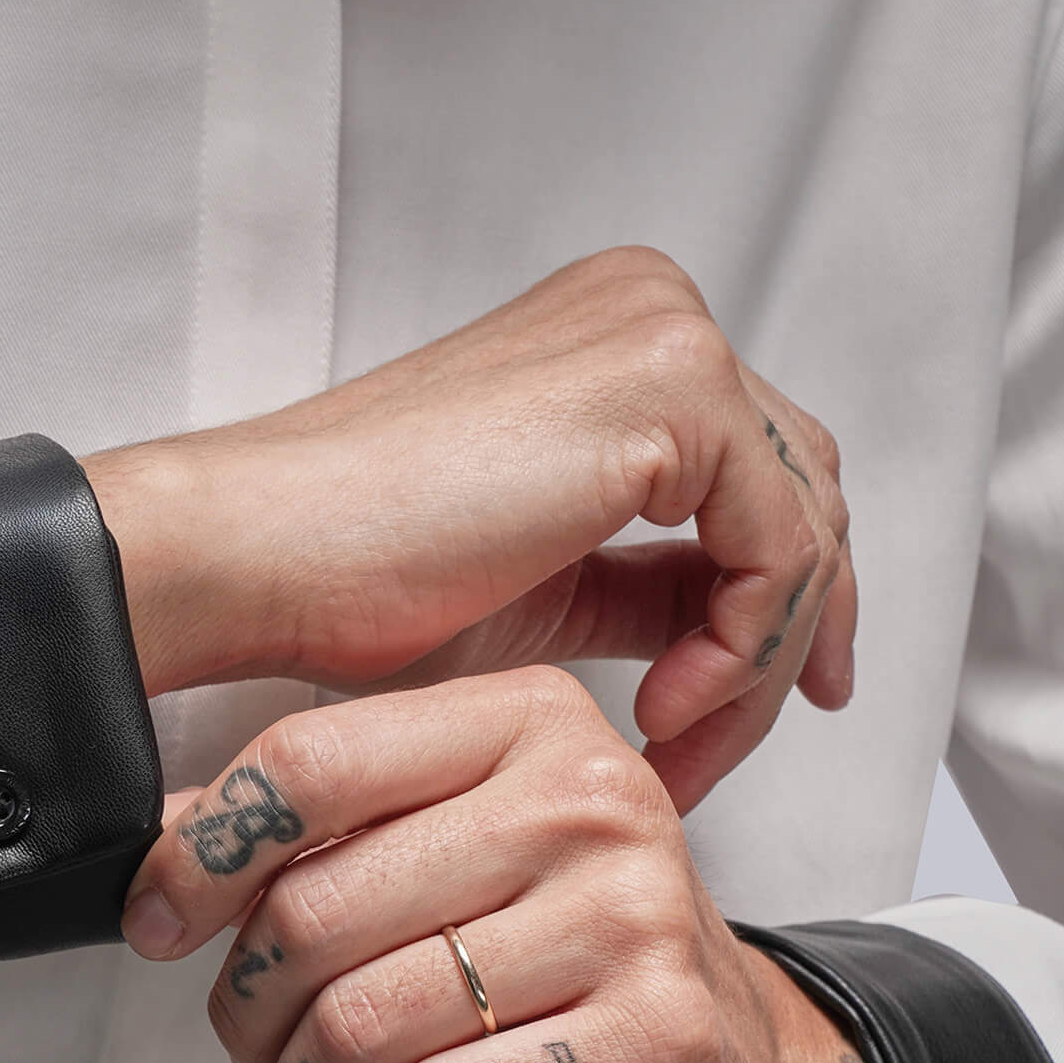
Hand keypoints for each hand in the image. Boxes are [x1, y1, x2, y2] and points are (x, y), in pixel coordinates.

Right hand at [86, 246, 854, 813]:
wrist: (260, 555)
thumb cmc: (351, 578)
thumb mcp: (546, 592)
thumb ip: (645, 590)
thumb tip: (717, 633)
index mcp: (619, 339)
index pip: (762, 475)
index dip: (776, 607)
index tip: (755, 707)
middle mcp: (655, 311)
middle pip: (801, 494)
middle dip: (782, 644)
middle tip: (727, 750)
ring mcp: (669, 337)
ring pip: (803, 531)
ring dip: (755, 669)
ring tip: (674, 749)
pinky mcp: (675, 386)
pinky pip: (782, 547)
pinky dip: (743, 650)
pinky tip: (663, 709)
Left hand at [121, 668, 896, 1062]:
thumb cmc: (573, 967)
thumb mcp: (455, 863)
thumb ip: (327, 838)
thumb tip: (158, 845)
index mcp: (525, 725)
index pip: (311, 762)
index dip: (199, 855)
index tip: (154, 925)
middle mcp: (590, 798)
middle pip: (318, 910)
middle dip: (249, 1016)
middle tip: (258, 1062)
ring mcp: (635, 916)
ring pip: (367, 1021)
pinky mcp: (661, 1037)